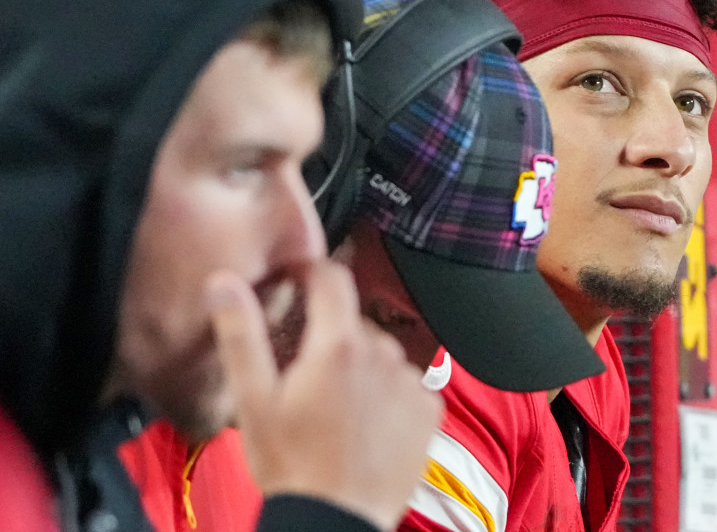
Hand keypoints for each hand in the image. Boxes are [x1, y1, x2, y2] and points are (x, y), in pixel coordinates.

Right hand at [207, 261, 441, 530]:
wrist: (335, 523)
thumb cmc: (289, 465)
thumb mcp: (253, 400)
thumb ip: (241, 334)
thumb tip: (225, 281)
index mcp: (337, 344)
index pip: (332, 276)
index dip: (311, 271)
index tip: (296, 281)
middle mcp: (382, 354)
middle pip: (352, 322)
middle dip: (327, 336)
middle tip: (302, 374)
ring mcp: (410, 381)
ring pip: (379, 353)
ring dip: (358, 366)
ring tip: (332, 408)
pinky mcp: (429, 409)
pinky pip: (405, 383)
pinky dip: (386, 393)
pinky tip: (364, 423)